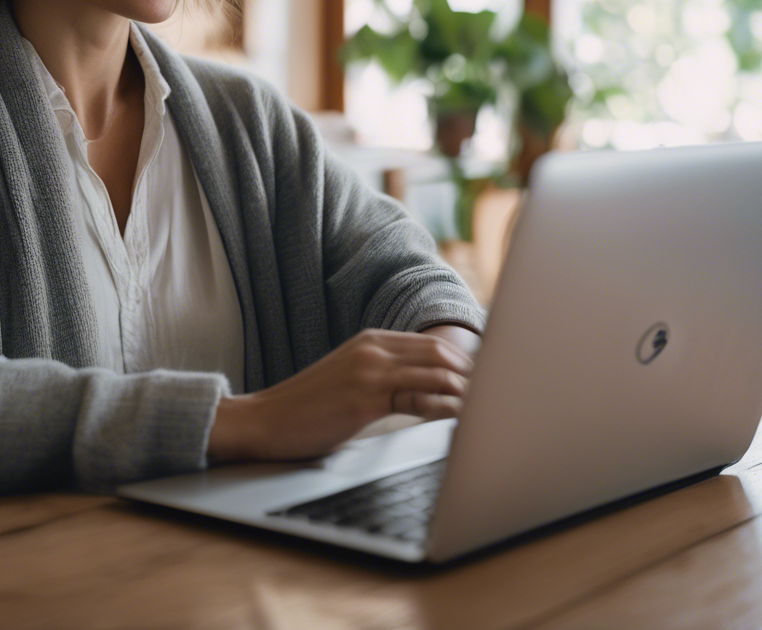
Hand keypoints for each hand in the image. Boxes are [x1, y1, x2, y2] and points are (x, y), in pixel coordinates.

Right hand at [207, 329, 472, 463]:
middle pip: (439, 353)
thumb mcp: (349, 379)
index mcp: (370, 341)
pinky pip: (416, 399)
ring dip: (465, 391)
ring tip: (487, 408)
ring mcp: (368, 371)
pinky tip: (458, 418)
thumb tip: (425, 389)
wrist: (264, 421)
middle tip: (497, 395)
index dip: (464, 362)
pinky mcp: (363, 399)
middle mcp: (372, 349)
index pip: (431, 344)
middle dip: (472, 374)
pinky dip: (444, 407)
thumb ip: (385, 376)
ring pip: (433, 372)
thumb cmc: (306, 408)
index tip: (487, 380)